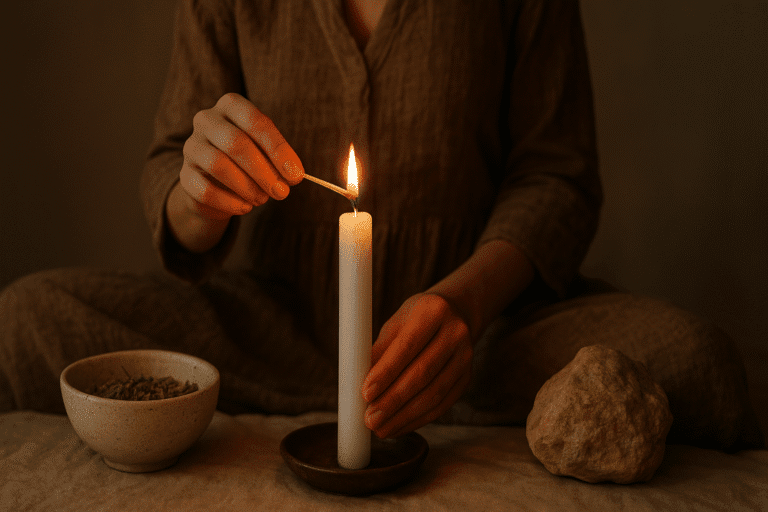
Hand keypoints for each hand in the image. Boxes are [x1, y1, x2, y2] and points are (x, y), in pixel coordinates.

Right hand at [178, 92, 303, 220]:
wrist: (216, 184)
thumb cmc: (248, 161)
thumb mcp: (267, 153)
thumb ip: (280, 161)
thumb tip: (293, 175)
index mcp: (231, 106)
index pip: (256, 122)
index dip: (278, 150)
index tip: (296, 175)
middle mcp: (207, 120)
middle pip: (236, 143)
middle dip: (264, 171)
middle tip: (281, 192)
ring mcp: (191, 147)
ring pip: (218, 165)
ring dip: (247, 187)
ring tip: (262, 199)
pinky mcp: (185, 175)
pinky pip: (205, 190)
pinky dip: (230, 202)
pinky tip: (246, 207)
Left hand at [362, 293, 472, 437]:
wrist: (456, 314)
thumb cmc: (416, 319)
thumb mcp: (396, 323)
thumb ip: (380, 350)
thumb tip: (358, 382)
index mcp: (433, 311)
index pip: (407, 346)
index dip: (386, 372)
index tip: (365, 393)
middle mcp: (455, 332)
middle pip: (423, 373)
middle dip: (393, 400)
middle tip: (370, 418)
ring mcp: (465, 356)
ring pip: (434, 393)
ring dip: (404, 415)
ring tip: (380, 428)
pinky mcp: (466, 377)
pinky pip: (442, 404)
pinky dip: (418, 419)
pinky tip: (398, 427)